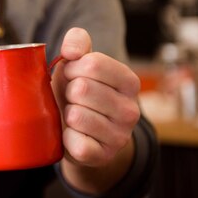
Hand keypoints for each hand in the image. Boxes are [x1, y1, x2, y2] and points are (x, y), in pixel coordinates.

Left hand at [51, 28, 139, 168]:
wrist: (75, 130)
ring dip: (67, 113)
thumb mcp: (77, 62)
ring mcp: (120, 136)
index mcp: (129, 82)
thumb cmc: (75, 91)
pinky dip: (65, 137)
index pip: (92, 64)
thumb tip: (72, 50)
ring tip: (74, 115)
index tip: (72, 75)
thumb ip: (77, 42)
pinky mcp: (103, 156)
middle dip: (68, 92)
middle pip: (82, 88)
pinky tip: (73, 134)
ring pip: (76, 115)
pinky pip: (75, 142)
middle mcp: (131, 110)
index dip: (72, 68)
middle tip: (73, 99)